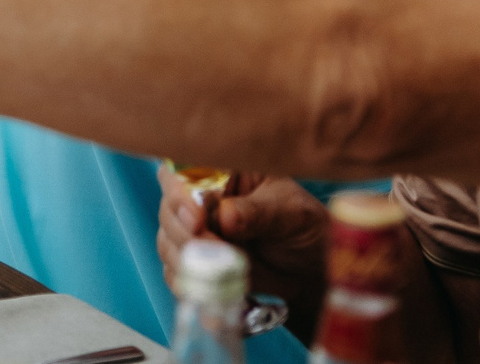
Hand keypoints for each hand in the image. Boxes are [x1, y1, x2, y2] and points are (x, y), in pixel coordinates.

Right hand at [157, 167, 332, 342]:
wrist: (310, 271)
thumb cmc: (302, 227)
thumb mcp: (291, 213)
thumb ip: (259, 213)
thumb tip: (226, 216)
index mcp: (220, 174)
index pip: (181, 174)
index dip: (179, 195)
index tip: (197, 220)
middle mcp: (198, 201)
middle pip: (169, 213)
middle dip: (188, 238)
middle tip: (221, 256)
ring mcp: (192, 234)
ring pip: (169, 247)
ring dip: (194, 267)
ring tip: (231, 281)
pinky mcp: (194, 267)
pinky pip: (180, 279)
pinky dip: (197, 293)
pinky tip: (219, 306)